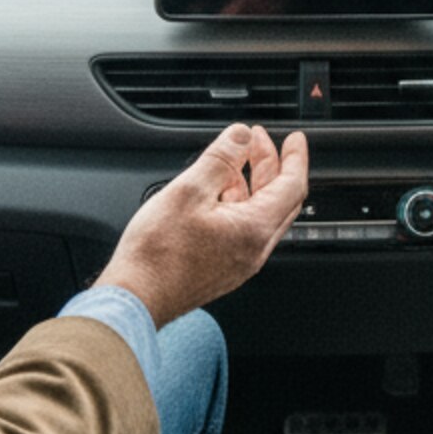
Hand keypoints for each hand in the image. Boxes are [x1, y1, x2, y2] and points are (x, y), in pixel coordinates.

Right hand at [101, 122, 309, 325]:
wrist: (137, 297)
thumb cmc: (157, 254)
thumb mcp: (189, 190)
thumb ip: (221, 158)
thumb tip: (240, 136)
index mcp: (255, 229)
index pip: (292, 185)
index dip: (295, 157)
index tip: (295, 139)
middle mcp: (254, 249)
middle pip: (279, 199)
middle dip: (271, 164)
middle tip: (257, 141)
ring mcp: (240, 261)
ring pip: (259, 213)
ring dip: (252, 182)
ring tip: (232, 160)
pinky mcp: (224, 267)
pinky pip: (243, 228)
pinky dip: (238, 202)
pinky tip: (216, 192)